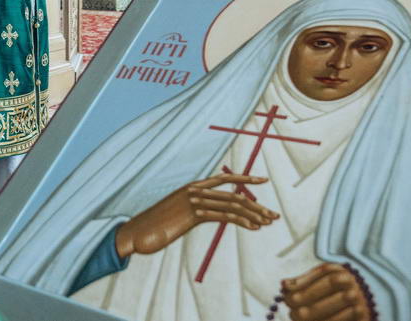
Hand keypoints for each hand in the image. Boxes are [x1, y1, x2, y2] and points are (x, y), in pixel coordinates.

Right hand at [113, 173, 277, 258]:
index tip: (263, 179)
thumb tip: (205, 213)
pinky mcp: (193, 214)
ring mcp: (194, 201)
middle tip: (273, 215)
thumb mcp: (176, 214)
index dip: (245, 177)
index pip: (224, 178)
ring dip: (254, 214)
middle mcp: (195, 190)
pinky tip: (254, 227)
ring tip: (268, 223)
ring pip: (232, 204)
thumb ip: (192, 210)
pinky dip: (243, 221)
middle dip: (257, 205)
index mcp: (192, 187)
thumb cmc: (155, 226)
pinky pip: (224, 216)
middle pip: (234, 194)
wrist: (137, 233)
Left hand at [281, 263, 374, 320]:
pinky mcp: (364, 320)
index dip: (303, 288)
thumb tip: (284, 285)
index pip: (323, 278)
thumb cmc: (339, 285)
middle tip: (293, 314)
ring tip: (300, 320)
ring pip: (335, 318)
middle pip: (328, 299)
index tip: (287, 298)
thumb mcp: (325, 276)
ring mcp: (360, 308)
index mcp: (342, 274)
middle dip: (307, 308)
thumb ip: (305, 280)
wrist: (372, 295)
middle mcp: (353, 290)